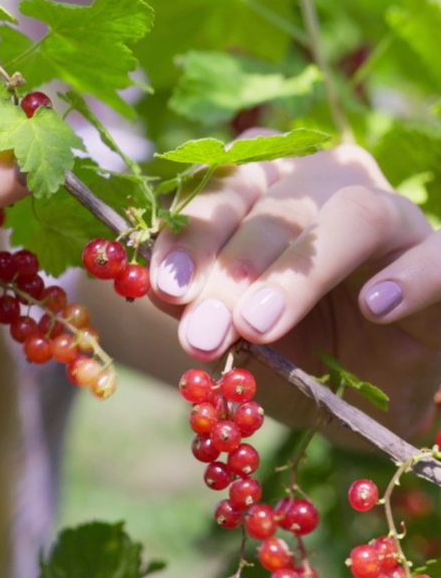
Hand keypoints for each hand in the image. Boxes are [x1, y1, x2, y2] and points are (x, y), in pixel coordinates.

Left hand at [149, 138, 440, 440]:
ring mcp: (392, 216)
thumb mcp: (234, 332)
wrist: (369, 393)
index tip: (165, 286)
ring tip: (260, 325)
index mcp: (263, 185)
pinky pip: (434, 256)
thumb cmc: (292, 342)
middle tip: (204, 330)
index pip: (220, 186)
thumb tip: (164, 290)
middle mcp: (324, 184)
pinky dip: (406, 278)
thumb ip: (200, 305)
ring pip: (350, 216)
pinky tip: (374, 307)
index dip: (190, 233)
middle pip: (274, 200)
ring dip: (298, 274)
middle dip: (232, 267)